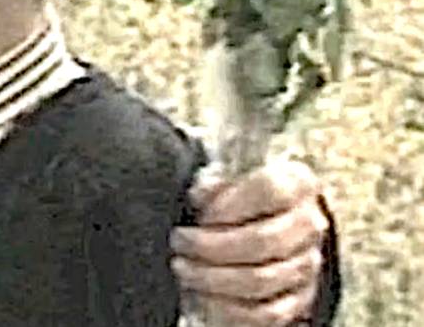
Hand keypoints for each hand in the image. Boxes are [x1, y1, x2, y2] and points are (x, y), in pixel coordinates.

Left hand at [170, 158, 327, 325]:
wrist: (264, 220)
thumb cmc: (237, 195)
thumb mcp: (224, 176)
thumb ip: (213, 182)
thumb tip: (201, 196)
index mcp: (297, 183)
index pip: (270, 190)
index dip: (229, 204)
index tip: (200, 214)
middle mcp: (310, 223)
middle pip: (263, 240)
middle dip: (210, 245)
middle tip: (180, 243)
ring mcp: (308, 263)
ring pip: (261, 279)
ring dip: (212, 278)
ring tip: (183, 268)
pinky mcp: (301, 298)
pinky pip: (267, 313)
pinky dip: (229, 307)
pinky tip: (202, 294)